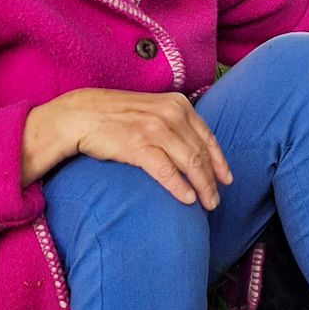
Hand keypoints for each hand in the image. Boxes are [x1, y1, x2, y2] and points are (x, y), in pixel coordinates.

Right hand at [22, 89, 231, 209]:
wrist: (81, 114)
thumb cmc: (118, 115)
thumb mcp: (153, 110)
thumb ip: (174, 123)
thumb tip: (194, 147)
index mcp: (178, 105)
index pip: (207, 137)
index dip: (220, 161)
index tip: (227, 179)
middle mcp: (171, 114)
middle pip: (201, 153)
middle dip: (212, 180)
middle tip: (216, 200)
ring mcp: (155, 129)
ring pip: (189, 163)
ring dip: (202, 187)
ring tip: (207, 204)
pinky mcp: (138, 145)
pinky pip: (166, 170)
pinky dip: (179, 187)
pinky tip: (188, 199)